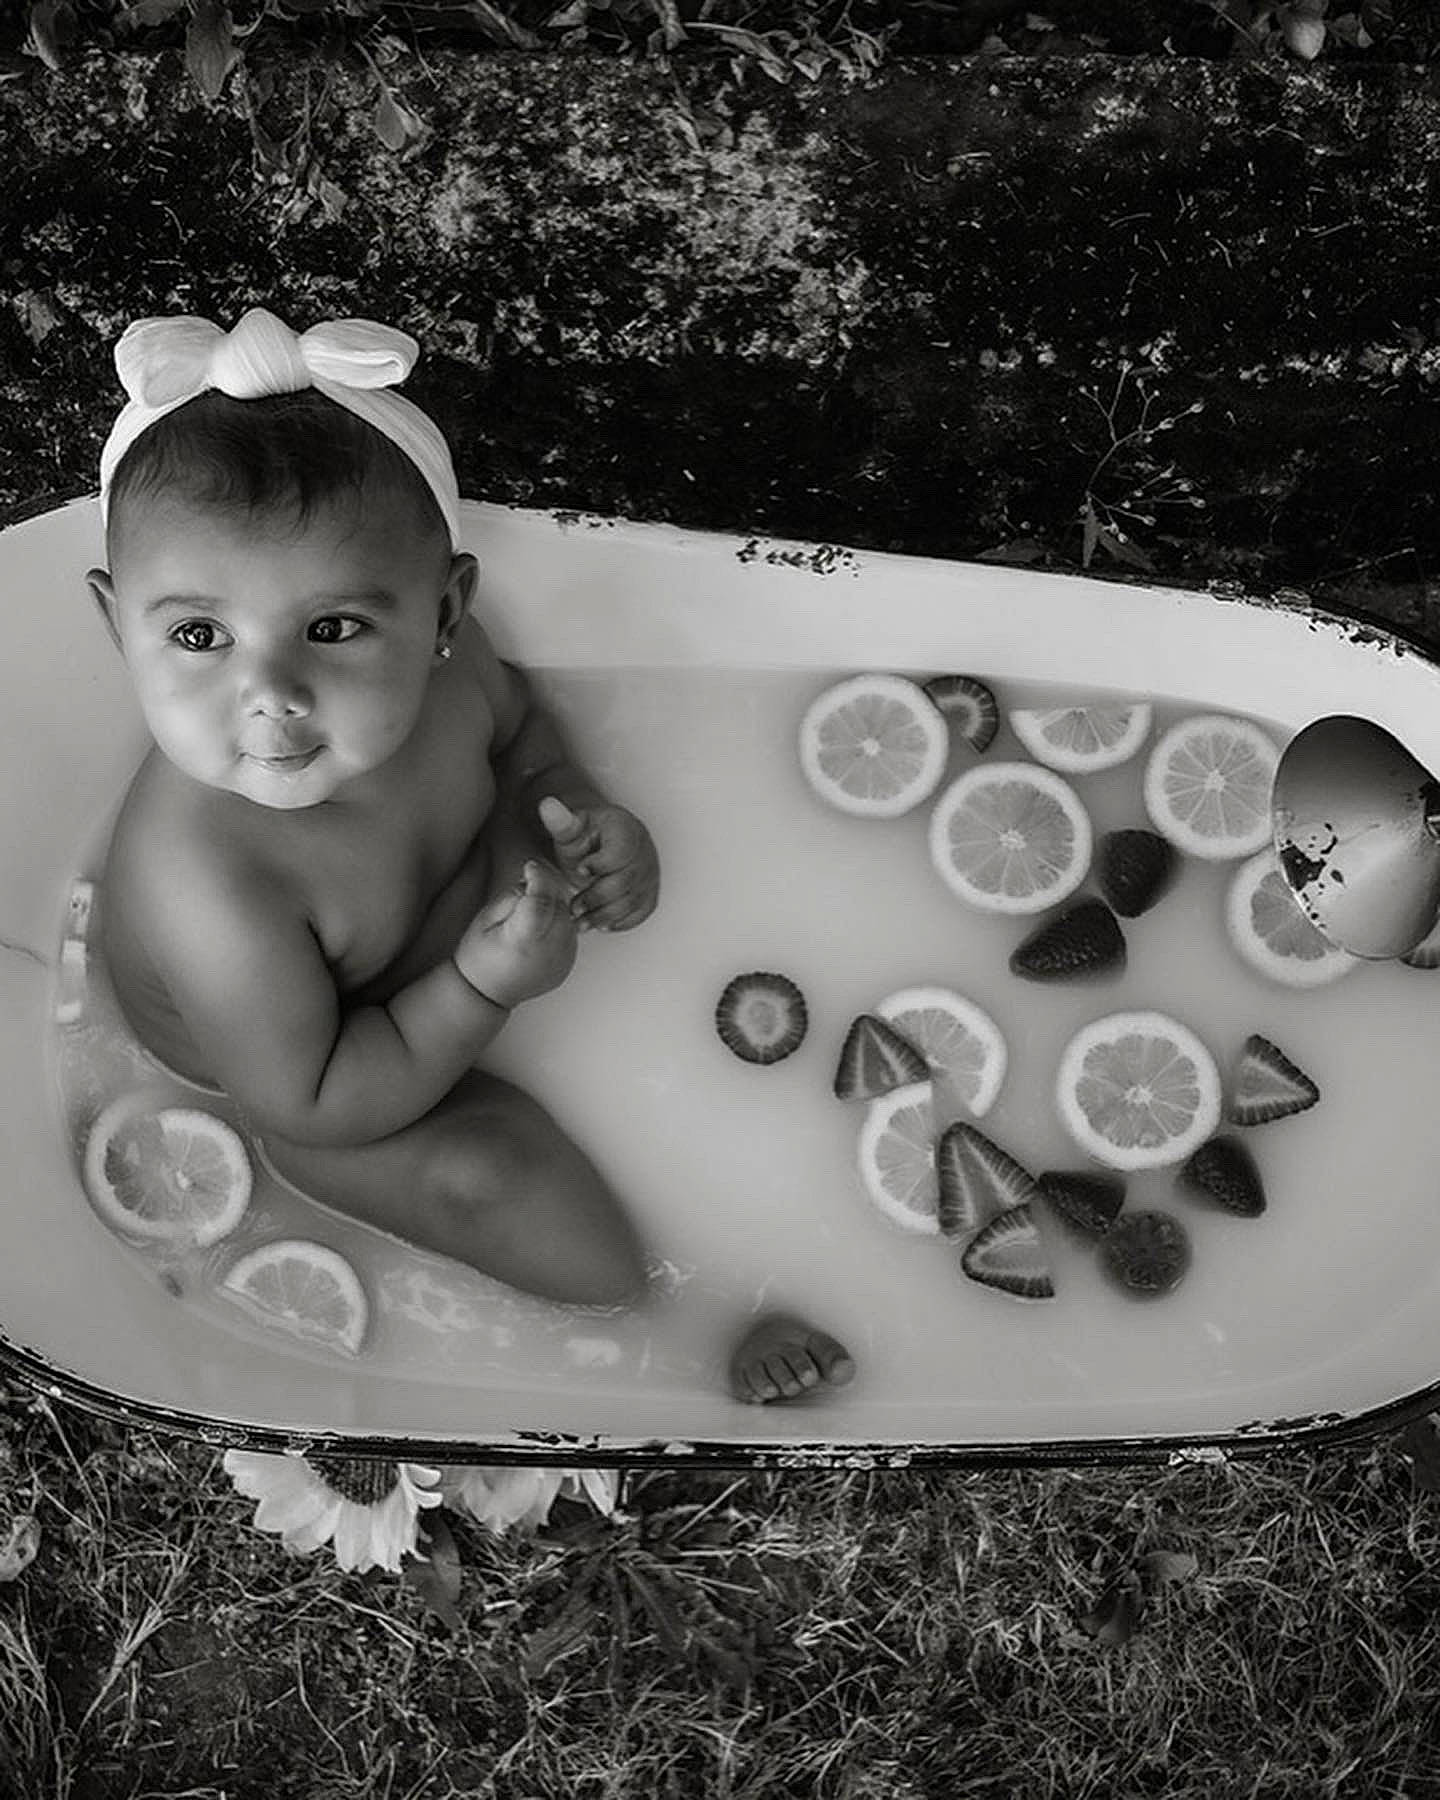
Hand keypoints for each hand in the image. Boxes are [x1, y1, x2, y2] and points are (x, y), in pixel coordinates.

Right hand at [452, 860, 577, 1006]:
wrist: (486, 993)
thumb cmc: (480, 956)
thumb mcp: (486, 918)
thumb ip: (513, 896)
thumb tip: (534, 881)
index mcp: (525, 939)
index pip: (543, 897)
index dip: (538, 876)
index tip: (529, 867)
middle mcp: (549, 950)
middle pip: (559, 903)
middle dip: (545, 890)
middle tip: (522, 895)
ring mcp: (562, 960)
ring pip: (567, 915)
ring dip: (552, 907)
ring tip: (527, 919)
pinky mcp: (569, 963)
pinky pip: (569, 932)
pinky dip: (557, 924)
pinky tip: (537, 932)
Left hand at [539, 798, 659, 931]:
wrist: (599, 848)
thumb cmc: (584, 838)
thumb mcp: (570, 829)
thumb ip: (560, 821)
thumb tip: (547, 805)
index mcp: (627, 829)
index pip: (621, 851)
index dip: (600, 865)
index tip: (580, 870)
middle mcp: (644, 851)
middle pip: (626, 881)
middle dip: (597, 898)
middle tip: (574, 907)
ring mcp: (650, 874)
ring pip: (633, 901)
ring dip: (605, 916)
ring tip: (581, 921)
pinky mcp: (649, 893)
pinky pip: (640, 913)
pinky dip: (619, 922)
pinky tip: (600, 923)